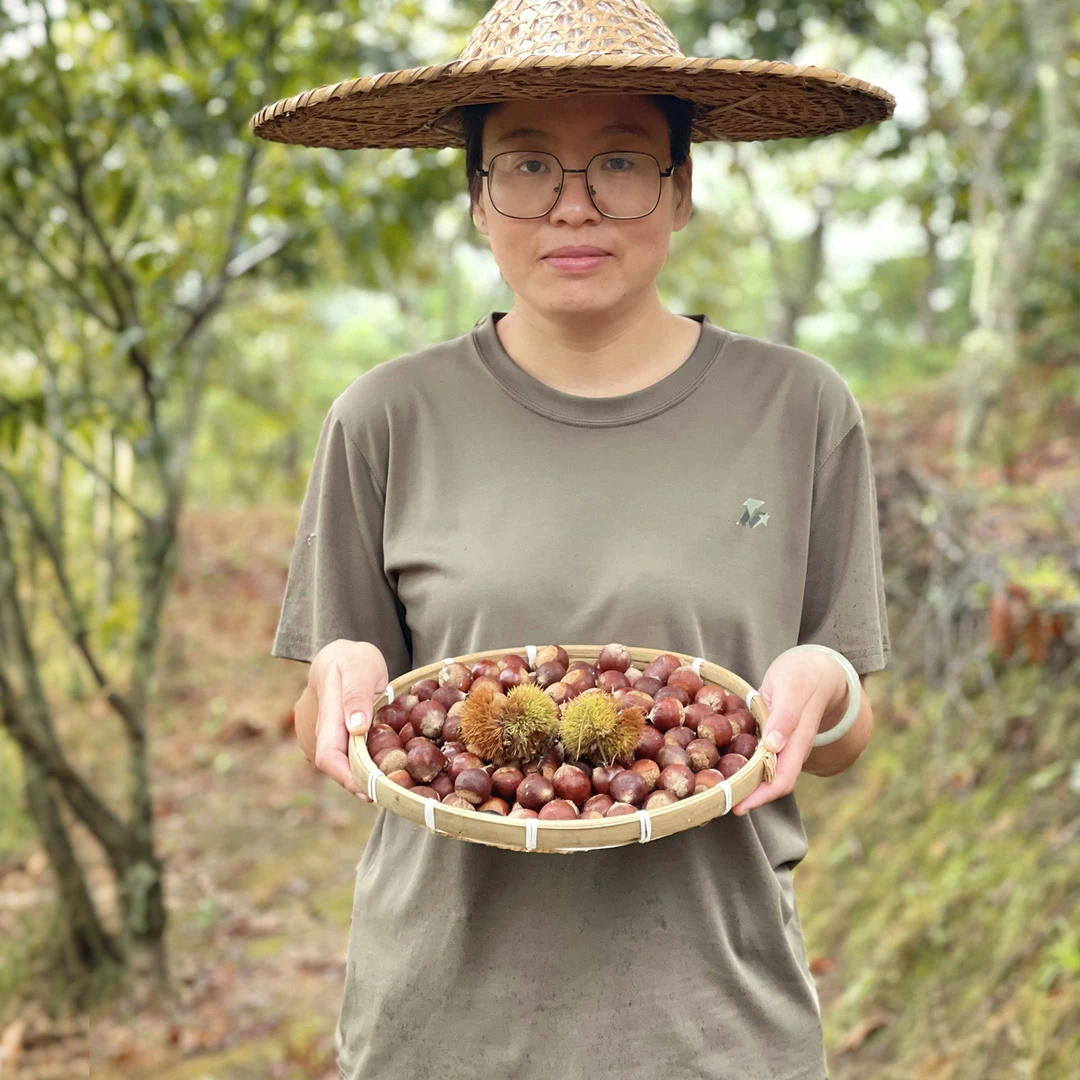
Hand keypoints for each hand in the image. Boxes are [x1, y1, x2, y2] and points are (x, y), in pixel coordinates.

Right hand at [309, 639, 389, 801]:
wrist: (338, 655)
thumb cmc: (352, 658)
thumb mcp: (361, 666)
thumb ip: (357, 694)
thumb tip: (356, 728)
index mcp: (325, 711)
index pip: (328, 755)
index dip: (347, 778)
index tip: (370, 792)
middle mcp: (313, 728)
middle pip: (334, 765)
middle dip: (359, 780)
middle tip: (390, 789)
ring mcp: (314, 734)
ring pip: (336, 762)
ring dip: (358, 771)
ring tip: (388, 776)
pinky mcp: (320, 738)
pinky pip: (339, 755)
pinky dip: (357, 761)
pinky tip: (378, 762)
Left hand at [731, 647, 847, 815]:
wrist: (817, 668)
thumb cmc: (803, 675)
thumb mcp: (792, 688)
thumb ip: (785, 717)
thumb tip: (774, 746)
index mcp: (797, 742)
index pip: (781, 780)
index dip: (760, 796)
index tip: (737, 806)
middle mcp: (788, 748)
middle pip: (768, 782)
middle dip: (745, 795)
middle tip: (715, 801)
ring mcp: (779, 742)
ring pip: (760, 770)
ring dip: (740, 780)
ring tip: (713, 787)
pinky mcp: (769, 733)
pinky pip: (754, 753)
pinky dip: (738, 760)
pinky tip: (717, 760)